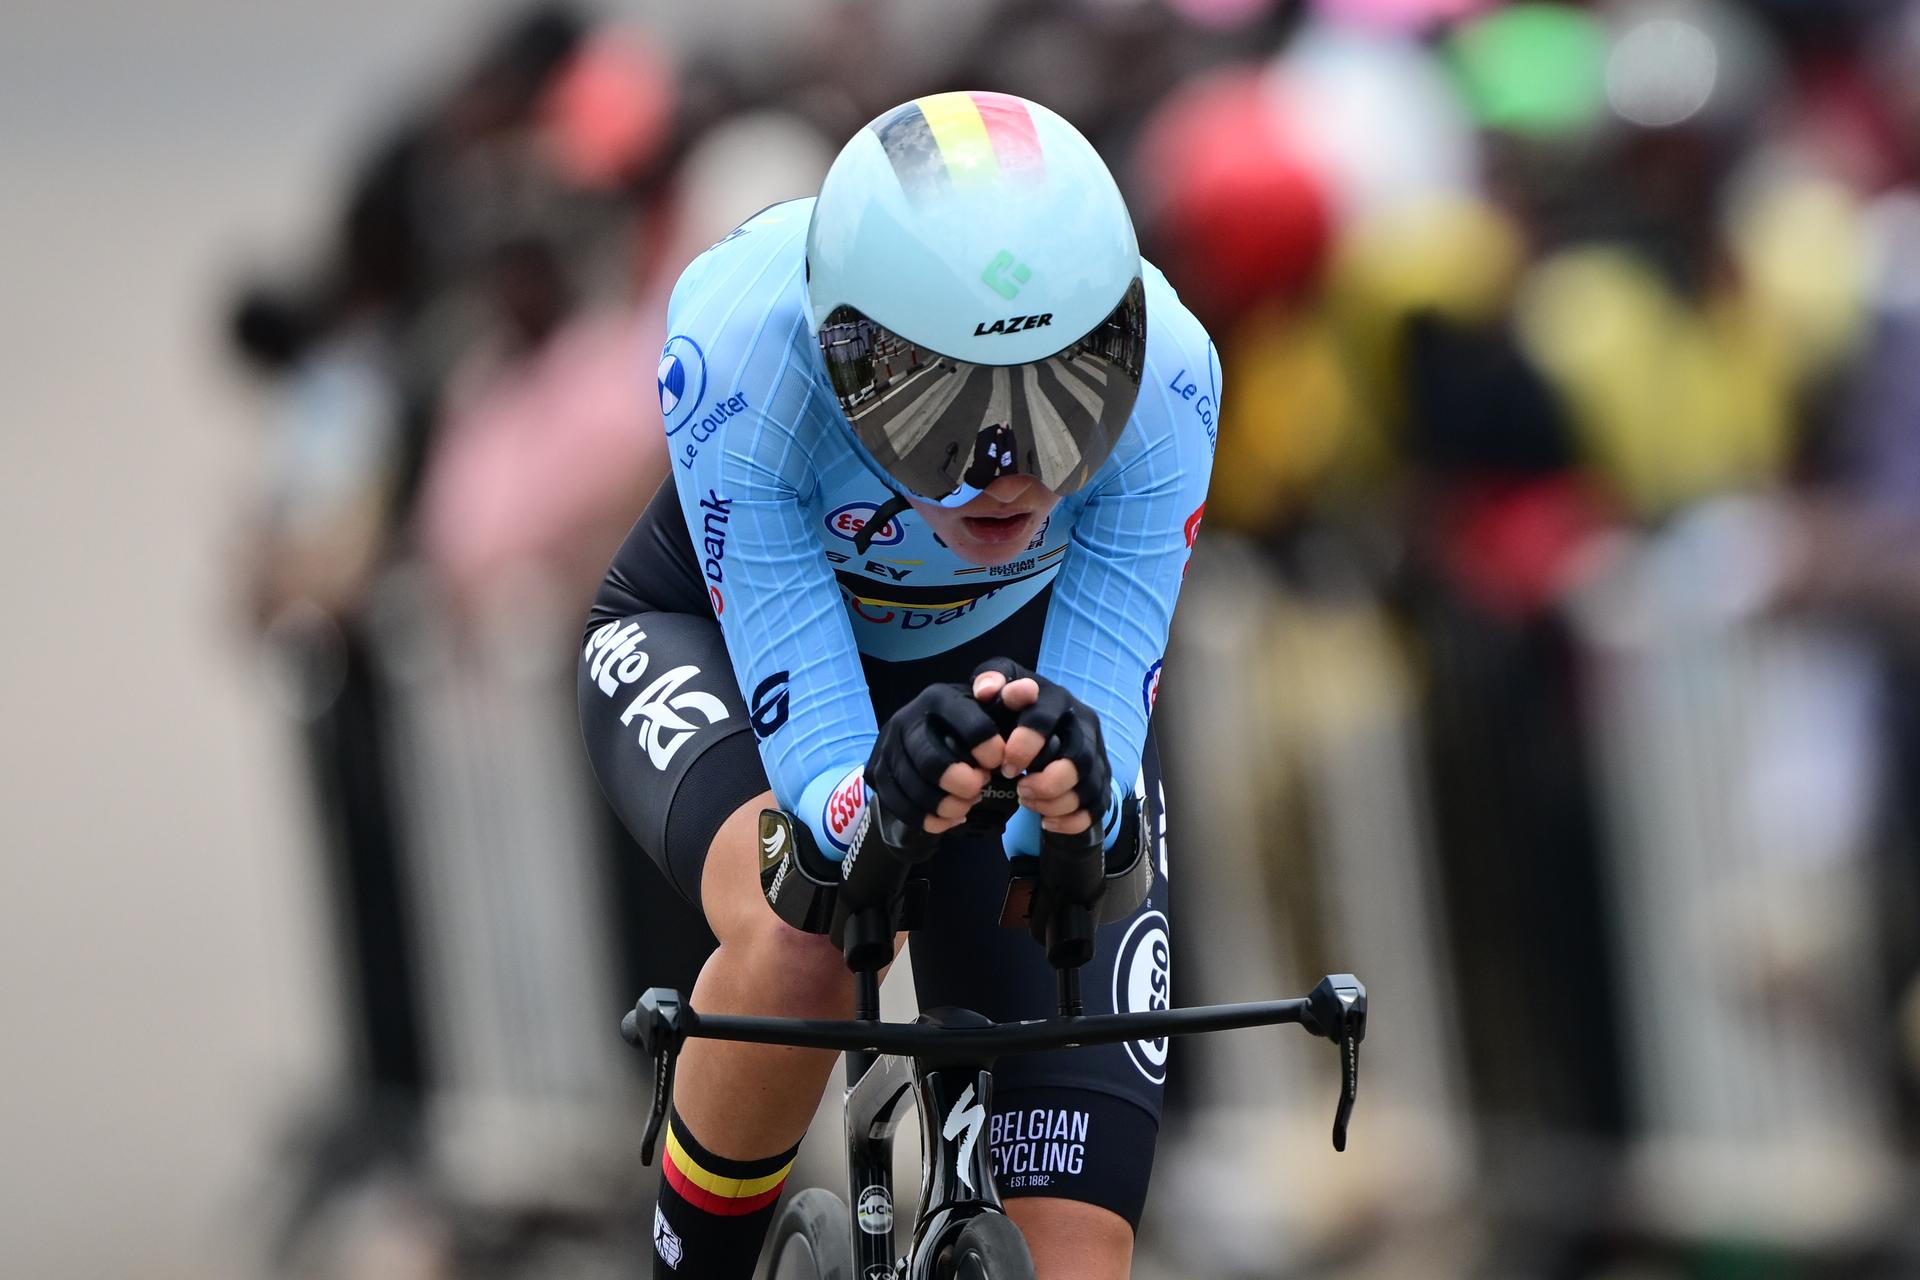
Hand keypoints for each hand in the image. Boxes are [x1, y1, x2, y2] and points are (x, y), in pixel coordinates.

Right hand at [866, 683, 1008, 834]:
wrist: (926, 737)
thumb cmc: (968, 724)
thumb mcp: (991, 709)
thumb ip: (1013, 701)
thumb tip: (1029, 691)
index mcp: (938, 697)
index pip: (967, 723)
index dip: (988, 749)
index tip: (999, 763)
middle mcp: (906, 718)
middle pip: (931, 762)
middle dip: (961, 783)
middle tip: (979, 789)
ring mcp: (887, 746)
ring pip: (913, 788)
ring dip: (945, 804)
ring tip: (967, 805)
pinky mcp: (877, 772)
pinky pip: (899, 805)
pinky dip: (928, 818)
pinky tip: (949, 818)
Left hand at [971, 660, 1110, 836]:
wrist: (1042, 722)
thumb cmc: (1015, 706)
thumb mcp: (1000, 686)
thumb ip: (989, 680)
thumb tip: (985, 691)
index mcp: (1056, 699)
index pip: (1046, 718)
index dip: (1025, 745)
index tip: (1005, 764)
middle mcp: (1083, 724)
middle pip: (1080, 759)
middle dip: (1048, 782)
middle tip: (1020, 788)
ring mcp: (1096, 753)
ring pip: (1090, 787)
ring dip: (1056, 802)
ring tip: (1028, 801)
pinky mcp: (1101, 778)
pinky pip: (1098, 807)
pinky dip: (1072, 820)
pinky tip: (1046, 821)